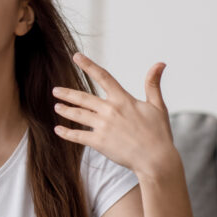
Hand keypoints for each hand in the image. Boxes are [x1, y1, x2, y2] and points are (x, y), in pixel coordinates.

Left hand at [52, 52, 176, 176]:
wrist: (156, 159)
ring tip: (56, 107)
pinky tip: (58, 130)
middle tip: (55, 91)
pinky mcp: (99, 142)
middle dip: (67, 94)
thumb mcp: (157, 106)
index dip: (88, 65)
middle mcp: (110, 110)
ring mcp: (103, 126)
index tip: (76, 56)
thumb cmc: (159, 133)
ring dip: (65, 110)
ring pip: (78, 115)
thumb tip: (160, 63)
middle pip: (83, 98)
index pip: (103, 76)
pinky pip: (78, 136)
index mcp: (123, 99)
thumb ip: (153, 84)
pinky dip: (66, 133)